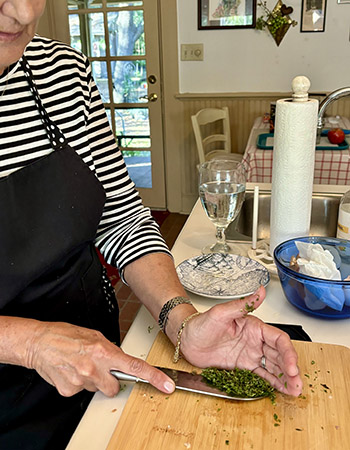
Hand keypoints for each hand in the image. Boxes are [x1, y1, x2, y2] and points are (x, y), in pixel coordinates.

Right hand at [27, 321, 174, 396]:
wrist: (39, 343)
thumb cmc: (65, 335)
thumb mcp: (93, 335)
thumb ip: (109, 349)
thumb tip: (118, 360)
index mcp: (104, 351)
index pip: (134, 367)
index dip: (153, 377)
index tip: (166, 385)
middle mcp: (94, 368)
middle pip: (115, 387)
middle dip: (110, 381)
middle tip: (98, 368)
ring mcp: (81, 381)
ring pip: (96, 389)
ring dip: (92, 380)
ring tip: (79, 365)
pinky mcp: (69, 391)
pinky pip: (81, 391)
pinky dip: (78, 383)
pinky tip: (70, 371)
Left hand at [180, 286, 301, 396]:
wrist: (186, 339)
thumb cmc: (201, 323)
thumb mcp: (221, 313)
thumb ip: (243, 304)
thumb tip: (260, 291)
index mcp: (254, 327)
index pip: (278, 340)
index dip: (287, 353)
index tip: (291, 366)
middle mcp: (255, 341)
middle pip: (280, 355)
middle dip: (291, 370)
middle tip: (297, 383)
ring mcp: (250, 355)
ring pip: (274, 367)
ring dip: (285, 378)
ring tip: (295, 390)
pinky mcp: (243, 367)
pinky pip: (261, 375)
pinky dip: (273, 383)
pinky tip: (282, 390)